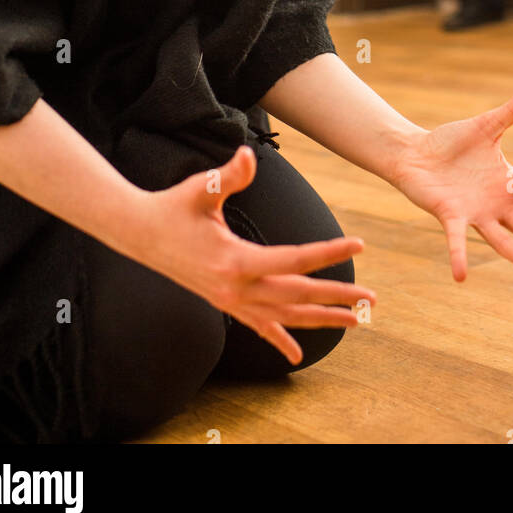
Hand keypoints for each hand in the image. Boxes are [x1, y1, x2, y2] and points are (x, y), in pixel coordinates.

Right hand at [132, 144, 375, 365]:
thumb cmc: (173, 208)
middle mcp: (236, 289)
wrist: (140, 235)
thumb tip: (247, 156)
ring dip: (321, 319)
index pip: (294, 260)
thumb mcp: (200, 189)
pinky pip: (259, 328)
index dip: (329, 253)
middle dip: (337, 297)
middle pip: (297, 296)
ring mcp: (231, 302)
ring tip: (355, 322)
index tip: (358, 245)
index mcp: (236, 260)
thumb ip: (228, 176)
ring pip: (286, 317)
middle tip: (372, 298)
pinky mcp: (225, 305)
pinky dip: (281, 340)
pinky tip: (297, 356)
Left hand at [389, 81, 512, 280]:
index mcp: (510, 184)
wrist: (416, 153)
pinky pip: (457, 240)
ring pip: (504, 241)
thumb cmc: (451, 143)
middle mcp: (497, 205)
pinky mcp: (450, 216)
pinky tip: (461, 276)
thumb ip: (512, 111)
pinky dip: (458, 256)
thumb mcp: (486, 125)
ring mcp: (476, 214)